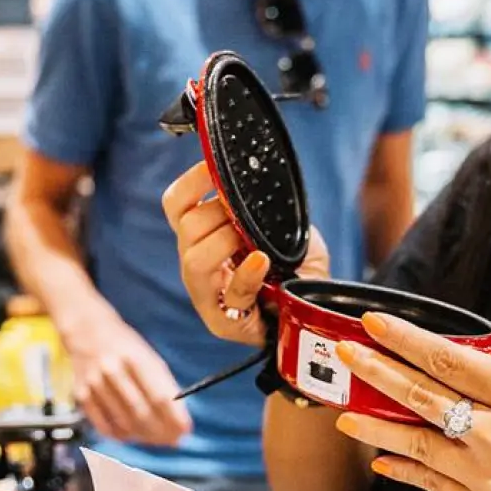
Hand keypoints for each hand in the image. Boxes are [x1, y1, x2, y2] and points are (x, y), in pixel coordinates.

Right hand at [58, 300, 192, 446]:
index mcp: (136, 357)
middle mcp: (113, 371)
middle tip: (174, 440)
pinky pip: (104, 426)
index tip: (185, 430)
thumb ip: (162, 385)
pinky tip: (134, 436)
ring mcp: (95, 384)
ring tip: (158, 439)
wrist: (87, 332)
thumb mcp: (149, 356)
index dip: (174, 417)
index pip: (159, 395)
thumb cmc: (126, 346)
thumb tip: (177, 418)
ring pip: (124, 422)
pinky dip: (121, 436)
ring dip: (145, 436)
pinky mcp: (81, 395)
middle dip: (162, 431)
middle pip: (141, 412)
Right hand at [163, 161, 330, 346]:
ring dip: (226, 241)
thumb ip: (267, 204)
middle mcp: (196, 264)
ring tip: (251, 242)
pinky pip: (231, 295)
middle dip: (218, 212)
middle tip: (246, 214)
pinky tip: (262, 262)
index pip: (176, 204)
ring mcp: (207, 296)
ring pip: (195, 260)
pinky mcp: (225, 323)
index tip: (214, 167)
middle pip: (186, 227)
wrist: (314, 306)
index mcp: (202, 236)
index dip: (191, 182)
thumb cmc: (295, 265)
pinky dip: (247, 275)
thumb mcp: (282, 224)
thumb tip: (260, 174)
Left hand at [333, 313, 490, 490]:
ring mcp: (489, 476)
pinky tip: (383, 458)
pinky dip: (405, 468)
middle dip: (377, 371)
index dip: (406, 339)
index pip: (449, 360)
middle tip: (347, 353)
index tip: (376, 323)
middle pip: (423, 396)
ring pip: (417, 443)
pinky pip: (432, 484)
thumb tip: (453, 370)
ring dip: (375, 425)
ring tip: (344, 412)